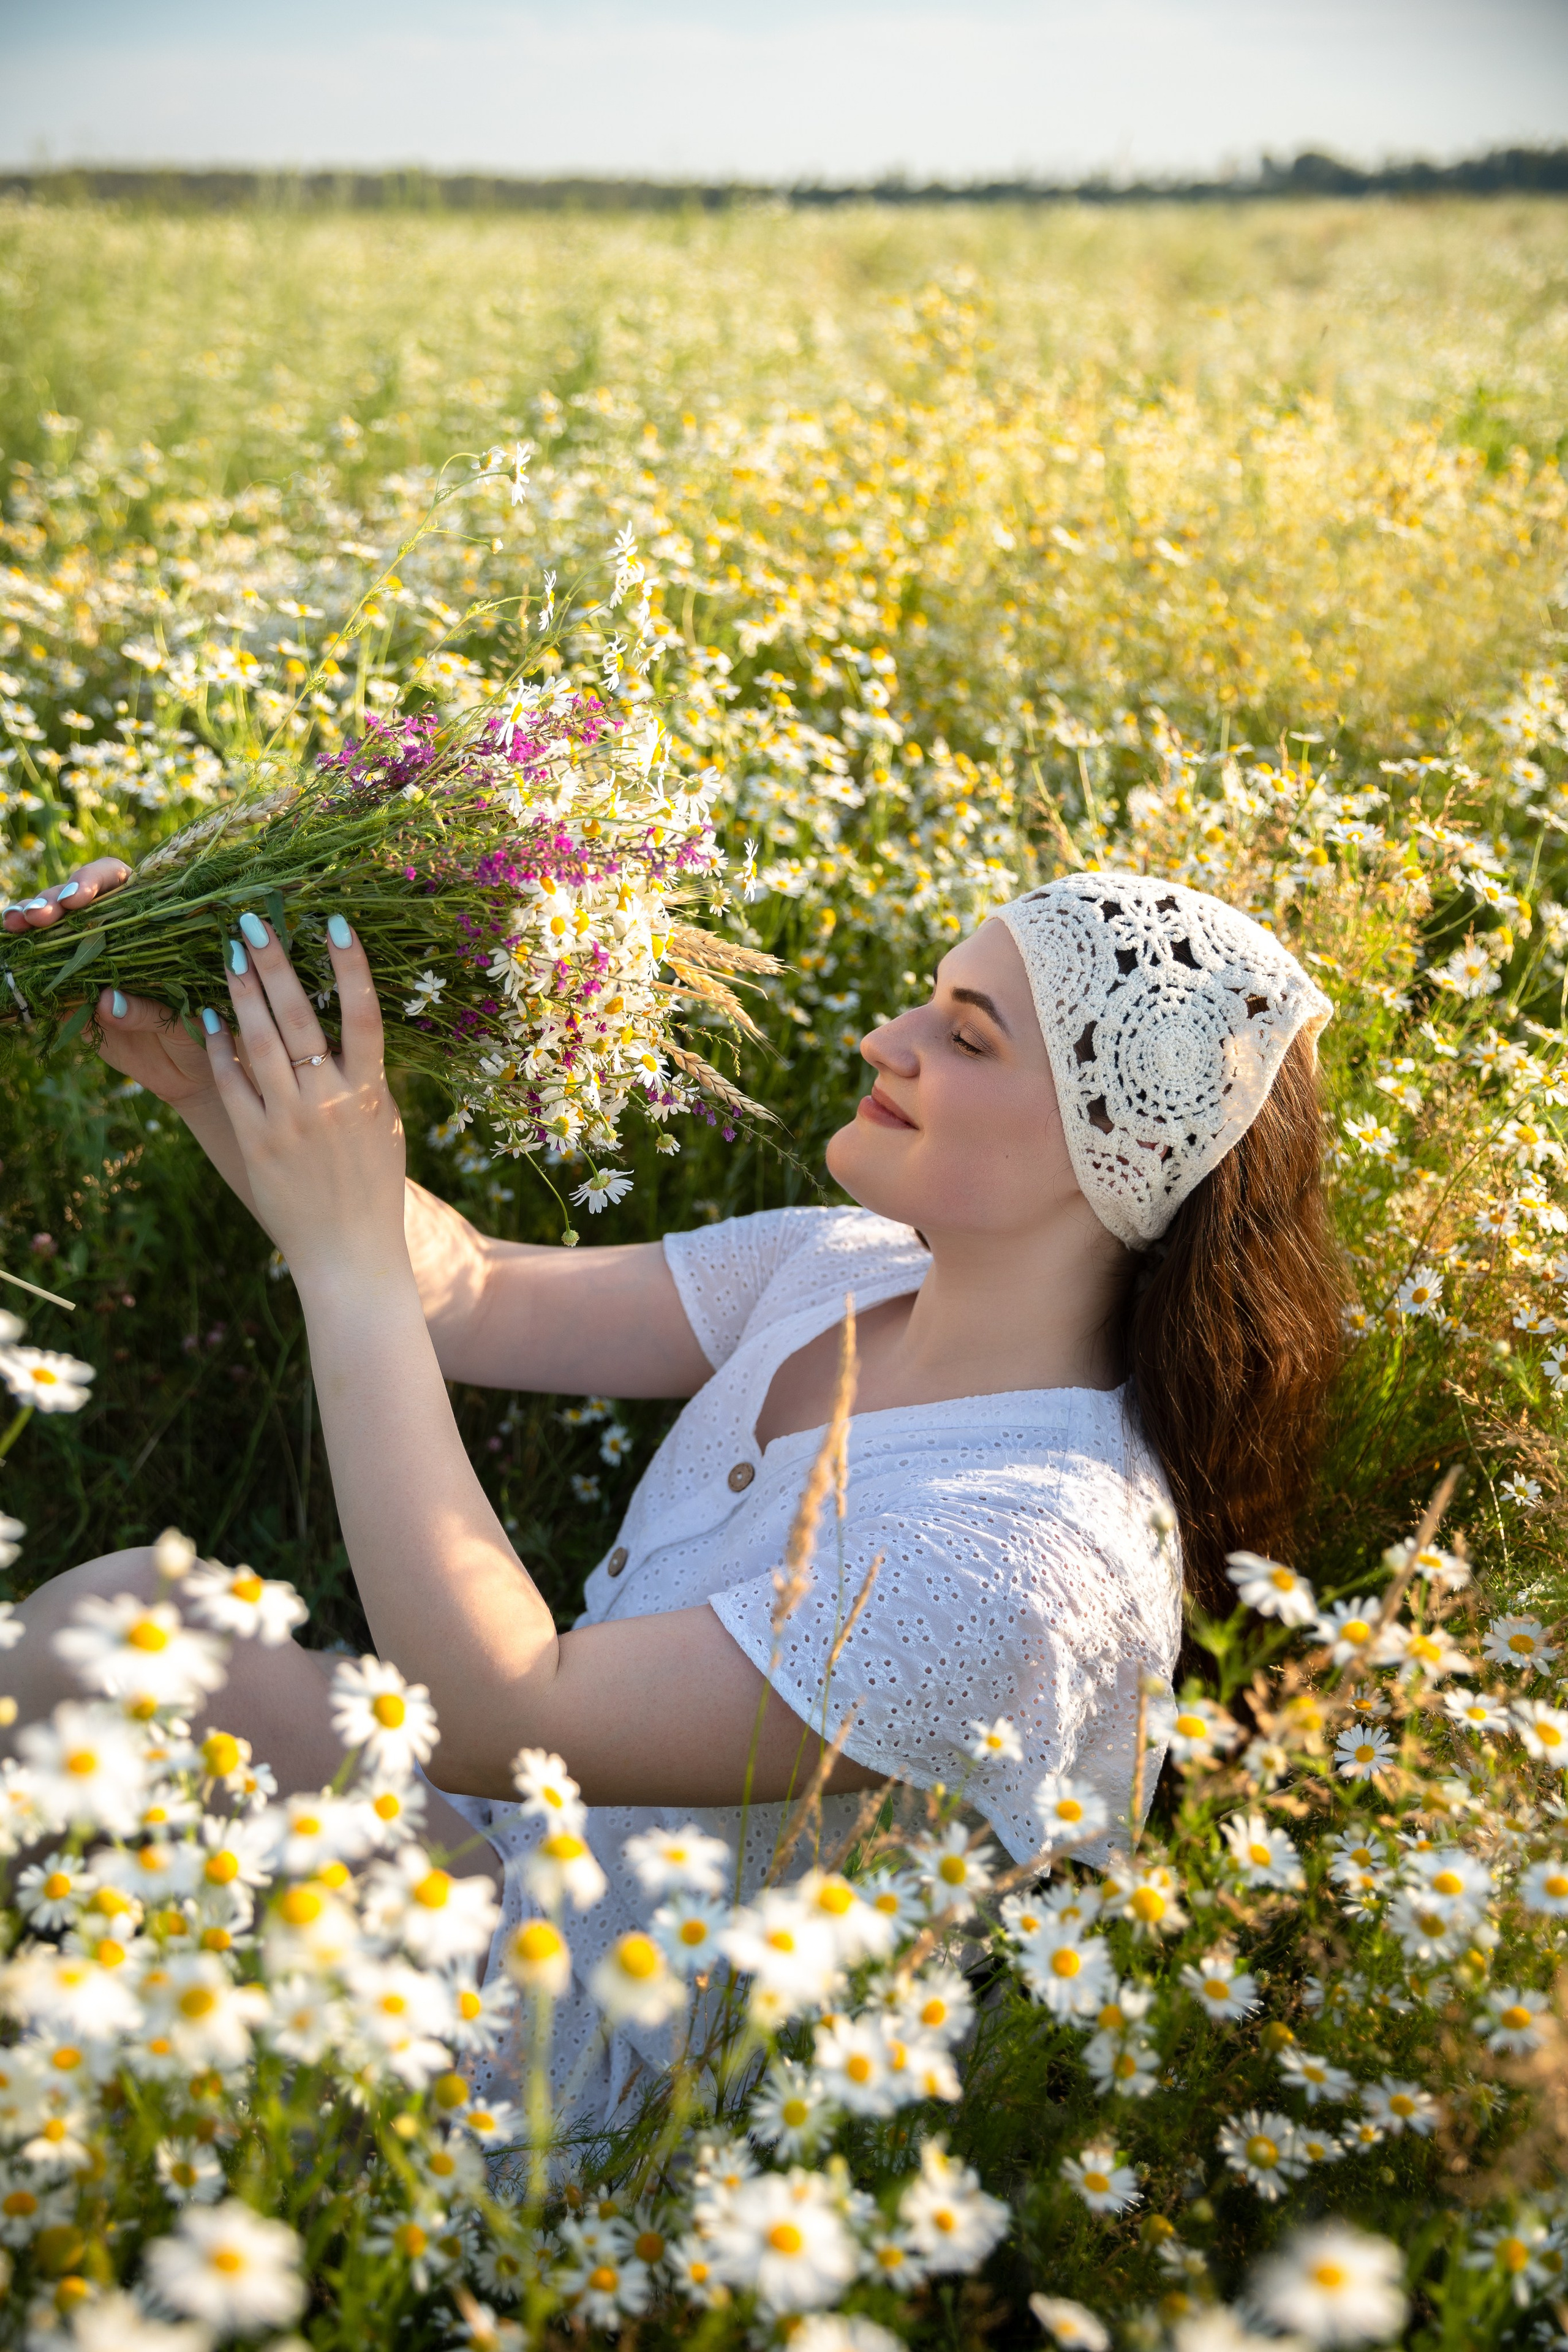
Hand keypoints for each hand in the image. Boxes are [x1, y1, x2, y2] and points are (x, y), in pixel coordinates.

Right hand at [2, 857, 224, 1116]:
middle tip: (40, 915)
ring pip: (53, 930)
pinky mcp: (70, 994)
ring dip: (30, 919)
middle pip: (76, 899)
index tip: (79, 898)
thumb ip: (151, 1009)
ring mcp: (89, 962)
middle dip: (53, 899)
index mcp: (153, 923)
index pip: (121, 884)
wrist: (195, 1072)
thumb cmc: (209, 1031)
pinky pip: (40, 974)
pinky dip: (21, 960)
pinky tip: (8, 950)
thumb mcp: (191, 1020)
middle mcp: (117, 935)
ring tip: (17, 923)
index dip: (96, 881)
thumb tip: (107, 1000)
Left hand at [205, 914, 407, 1290]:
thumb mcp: (384, 1127)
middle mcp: (329, 1100)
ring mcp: (289, 1120)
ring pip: (260, 1042)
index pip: (364, 1015)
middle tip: (253, 921)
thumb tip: (350, 1032)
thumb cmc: (373, 1189)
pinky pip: (233, 1083)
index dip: (351, 966)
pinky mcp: (256, 1141)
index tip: (335, 922)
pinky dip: (221, 1047)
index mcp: (369, 1093)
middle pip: (301, 1017)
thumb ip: (366, 1080)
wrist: (350, 1254)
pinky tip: (209, 1017)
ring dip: (242, 993)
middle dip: (276, 964)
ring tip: (230, 954)